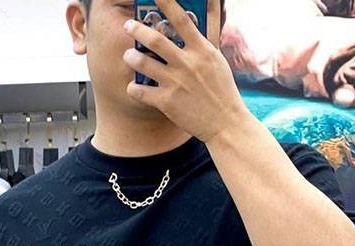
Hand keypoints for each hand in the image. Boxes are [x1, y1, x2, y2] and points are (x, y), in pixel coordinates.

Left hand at [122, 0, 249, 142]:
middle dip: (137, 30)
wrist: (226, 124)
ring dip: (131, 57)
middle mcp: (187, 64)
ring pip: (143, 63)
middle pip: (155, 39)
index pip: (181, 19)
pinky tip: (133, 87)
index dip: (165, 2)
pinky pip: (140, 91)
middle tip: (128, 26)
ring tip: (129, 55)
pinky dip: (133, 88)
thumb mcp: (217, 57)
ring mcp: (176, 83)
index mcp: (201, 50)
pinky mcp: (167, 103)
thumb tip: (212, 1)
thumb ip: (210, 30)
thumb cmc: (222, 90)